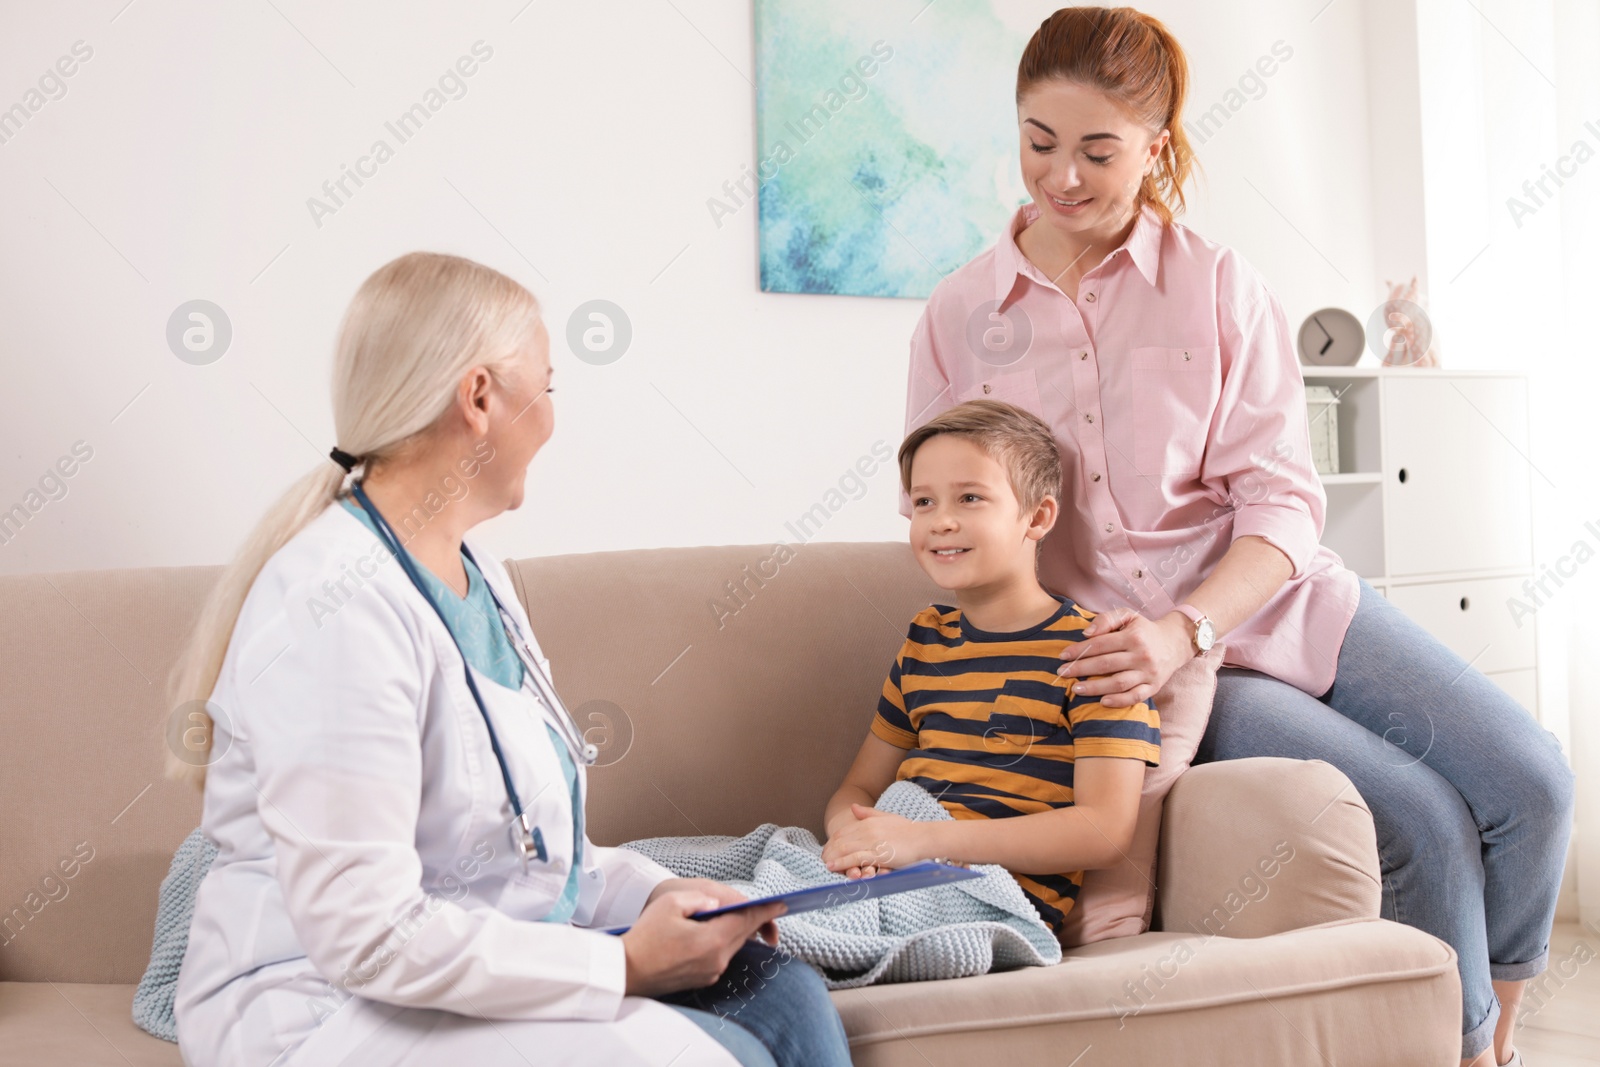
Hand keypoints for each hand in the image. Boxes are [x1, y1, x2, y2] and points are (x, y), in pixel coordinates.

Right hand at [620, 888, 785, 997]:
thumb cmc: (644, 937)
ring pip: (732, 945)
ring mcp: (710, 972)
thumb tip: (717, 904)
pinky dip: (724, 942)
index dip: (766, 911)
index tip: (782, 904)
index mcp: (712, 940)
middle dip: (756, 920)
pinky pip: (721, 956)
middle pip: (742, 934)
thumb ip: (700, 900)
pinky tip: (717, 933)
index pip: (747, 920)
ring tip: (743, 917)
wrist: (625, 972)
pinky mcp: (702, 979)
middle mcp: (717, 960)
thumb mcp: (670, 905)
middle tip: (770, 908)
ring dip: (738, 931)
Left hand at [822, 804, 932, 876]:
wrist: (924, 838)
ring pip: (844, 849)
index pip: (843, 831)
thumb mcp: (886, 817)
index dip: (832, 841)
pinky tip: (833, 867)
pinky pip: (855, 858)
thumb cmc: (908, 830)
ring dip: (831, 857)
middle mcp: (866, 830)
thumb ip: (868, 813)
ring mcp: (871, 842)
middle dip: (829, 850)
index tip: (827, 849)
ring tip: (823, 864)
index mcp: (868, 822)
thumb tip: (852, 807)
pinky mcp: (877, 854)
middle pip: (840, 840)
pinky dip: (841, 863)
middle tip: (822, 859)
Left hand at [1057, 608, 1192, 706]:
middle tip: (1062, 673)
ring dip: (1095, 687)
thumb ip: (1106, 619)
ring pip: (1118, 683)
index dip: (1079, 650)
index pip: (1100, 644)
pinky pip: (1135, 697)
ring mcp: (1148, 673)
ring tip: (1076, 689)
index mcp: (1133, 636)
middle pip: (1106, 664)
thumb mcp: (1128, 615)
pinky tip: (1102, 702)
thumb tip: (1086, 633)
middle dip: (1081, 669)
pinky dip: (1119, 701)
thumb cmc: (1144, 630)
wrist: (1175, 643)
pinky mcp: (1154, 687)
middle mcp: (1142, 655)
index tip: (1062, 656)